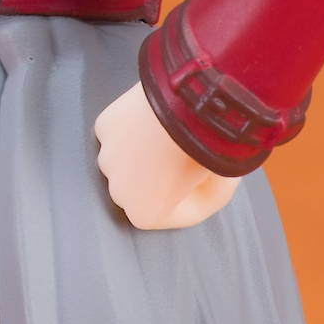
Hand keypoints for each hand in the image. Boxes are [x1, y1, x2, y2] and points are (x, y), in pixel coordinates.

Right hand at [94, 81, 238, 229]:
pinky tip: (154, 118)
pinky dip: (135, 125)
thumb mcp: (219, 185)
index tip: (208, 176)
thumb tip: (205, 183)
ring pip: (129, 158)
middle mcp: (118, 193)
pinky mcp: (104, 128)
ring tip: (172, 134)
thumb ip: (211, 194)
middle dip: (164, 174)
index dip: (194, 192)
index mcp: (144, 215)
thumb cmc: (202, 151)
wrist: (183, 108)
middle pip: (147, 185)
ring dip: (145, 151)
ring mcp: (107, 158)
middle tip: (190, 153)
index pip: (171, 210)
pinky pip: (121, 130)